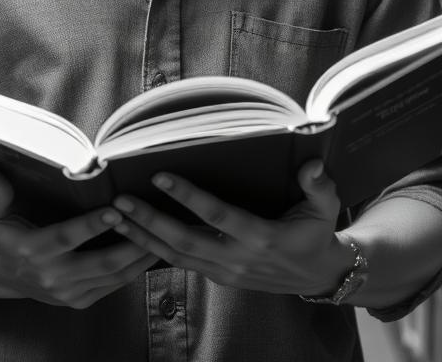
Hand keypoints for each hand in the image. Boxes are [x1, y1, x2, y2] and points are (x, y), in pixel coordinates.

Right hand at [0, 169, 158, 308]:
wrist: (4, 276)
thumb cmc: (6, 234)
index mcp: (32, 250)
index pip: (66, 238)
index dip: (91, 225)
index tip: (114, 210)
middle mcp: (52, 276)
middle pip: (100, 262)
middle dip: (130, 242)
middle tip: (154, 219)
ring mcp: (68, 293)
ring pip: (113, 275)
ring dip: (140, 255)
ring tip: (164, 231)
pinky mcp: (80, 301)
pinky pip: (114, 285)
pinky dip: (136, 267)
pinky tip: (153, 248)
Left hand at [111, 159, 350, 295]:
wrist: (318, 276)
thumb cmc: (317, 233)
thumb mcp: (325, 208)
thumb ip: (318, 186)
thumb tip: (313, 164)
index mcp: (261, 238)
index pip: (217, 216)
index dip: (188, 196)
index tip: (161, 176)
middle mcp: (238, 259)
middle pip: (185, 241)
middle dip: (149, 221)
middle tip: (120, 200)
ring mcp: (226, 271)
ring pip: (176, 256)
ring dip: (143, 237)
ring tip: (116, 215)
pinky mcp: (219, 277)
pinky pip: (181, 264)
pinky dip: (154, 251)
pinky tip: (133, 234)